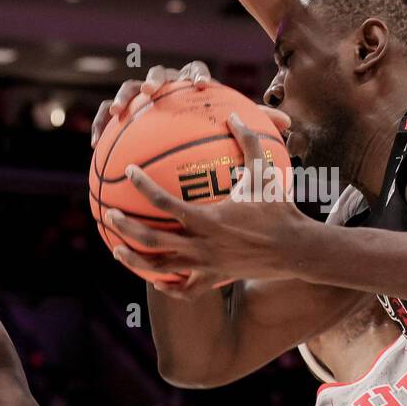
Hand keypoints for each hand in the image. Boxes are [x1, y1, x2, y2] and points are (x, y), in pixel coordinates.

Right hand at [90, 61, 288, 147]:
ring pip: (128, 89)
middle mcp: (166, 87)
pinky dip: (100, 126)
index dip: (197, 74)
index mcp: (191, 85)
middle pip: (159, 74)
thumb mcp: (235, 131)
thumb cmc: (211, 134)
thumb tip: (288, 123)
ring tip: (117, 112)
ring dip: (122, 97)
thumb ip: (256, 124)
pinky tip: (94, 144)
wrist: (178, 142)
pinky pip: (106, 117)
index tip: (202, 85)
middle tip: (154, 90)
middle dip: (155, 79)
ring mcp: (140, 98)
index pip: (195, 72)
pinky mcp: (120, 113)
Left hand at [104, 112, 306, 292]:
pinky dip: (166, 285)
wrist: (297, 250)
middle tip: (109, 214)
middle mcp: (203, 246)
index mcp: (209, 218)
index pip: (166, 203)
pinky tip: (155, 277)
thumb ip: (249, 142)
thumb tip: (234, 116)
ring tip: (117, 249)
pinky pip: (184, 290)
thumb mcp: (265, 172)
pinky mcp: (214, 280)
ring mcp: (206, 267)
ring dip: (136, 261)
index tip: (130, 171)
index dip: (144, 187)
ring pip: (162, 270)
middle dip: (127, 228)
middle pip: (154, 241)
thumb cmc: (280, 208)